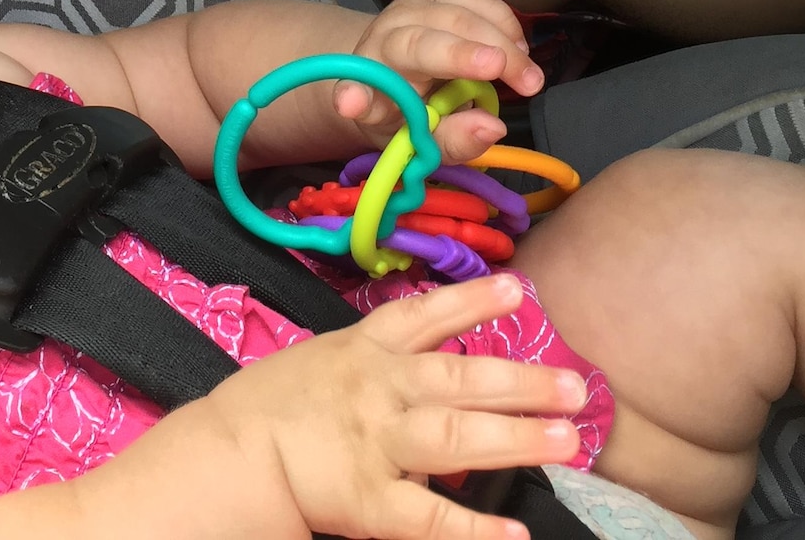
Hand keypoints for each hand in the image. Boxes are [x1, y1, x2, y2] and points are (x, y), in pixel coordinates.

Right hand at [207, 275, 585, 539]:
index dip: (471, 303)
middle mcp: (377, 390)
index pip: (423, 318)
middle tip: (577, 385)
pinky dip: (471, 527)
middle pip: (458, 378)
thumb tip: (433, 365)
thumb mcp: (321, 363)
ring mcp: (375, 444)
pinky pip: (427, 517)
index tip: (517, 290)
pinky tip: (513, 533)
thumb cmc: (271, 407)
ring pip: (454, 436)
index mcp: (363, 351)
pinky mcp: (367, 500)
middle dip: (521, 381)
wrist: (226, 455)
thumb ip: (375, 363)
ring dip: (513, 437)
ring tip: (565, 438)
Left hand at [334, 0, 541, 163]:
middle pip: (419, 40)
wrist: (401, 69)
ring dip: (500, 41)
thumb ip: (454, 140)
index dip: (354, 97)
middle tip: (525, 83)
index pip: (357, 88)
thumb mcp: (424, 141)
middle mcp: (380, 39)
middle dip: (467, 56)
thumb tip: (492, 128)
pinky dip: (503, 22)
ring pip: (453, 12)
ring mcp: (407, 9)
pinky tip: (520, 50)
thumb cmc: (409, 111)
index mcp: (366, 82)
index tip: (353, 104)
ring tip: (531, 78)